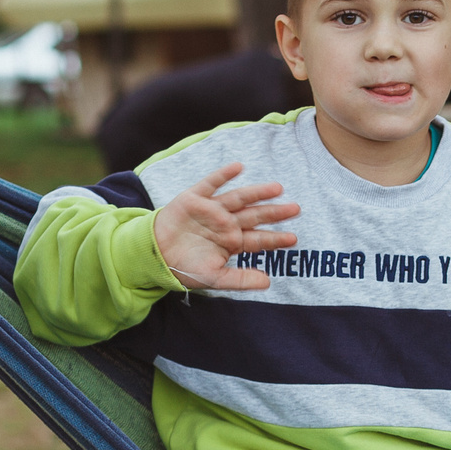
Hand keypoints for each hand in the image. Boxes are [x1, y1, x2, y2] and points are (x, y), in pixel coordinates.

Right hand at [150, 162, 300, 291]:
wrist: (154, 256)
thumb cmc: (185, 268)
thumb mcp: (214, 278)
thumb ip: (240, 280)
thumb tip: (268, 282)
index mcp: (232, 242)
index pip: (258, 239)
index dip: (275, 239)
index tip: (293, 239)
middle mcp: (225, 223)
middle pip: (254, 216)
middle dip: (274, 213)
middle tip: (296, 208)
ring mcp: (211, 210)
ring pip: (239, 198)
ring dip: (257, 192)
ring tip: (277, 188)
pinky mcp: (194, 199)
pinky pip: (211, 184)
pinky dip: (223, 175)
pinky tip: (238, 167)